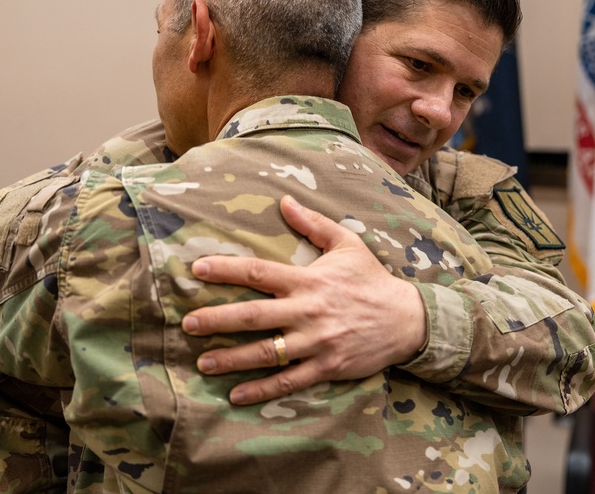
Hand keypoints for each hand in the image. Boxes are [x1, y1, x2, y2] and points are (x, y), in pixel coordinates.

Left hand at [181, 195, 426, 404]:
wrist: (406, 319)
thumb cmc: (371, 279)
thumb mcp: (347, 244)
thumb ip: (313, 224)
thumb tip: (284, 201)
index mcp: (308, 280)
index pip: (259, 272)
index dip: (226, 269)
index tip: (197, 269)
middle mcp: (308, 311)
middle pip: (253, 315)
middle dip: (217, 319)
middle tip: (188, 324)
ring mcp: (316, 342)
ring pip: (266, 353)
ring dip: (232, 358)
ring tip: (204, 362)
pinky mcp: (326, 367)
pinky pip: (288, 381)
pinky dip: (262, 390)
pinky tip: (236, 394)